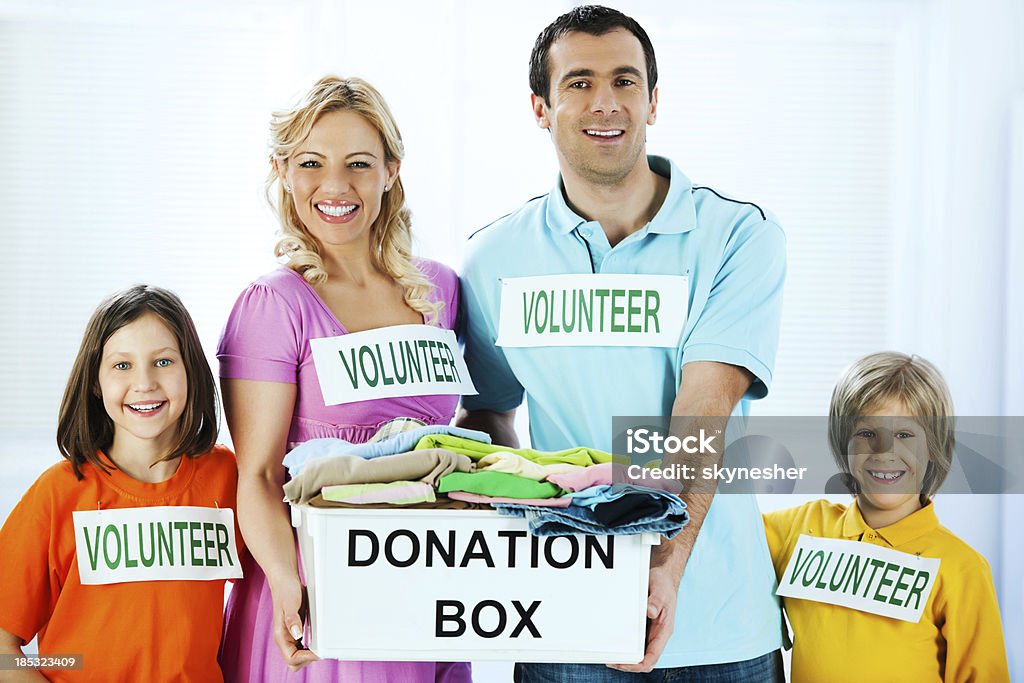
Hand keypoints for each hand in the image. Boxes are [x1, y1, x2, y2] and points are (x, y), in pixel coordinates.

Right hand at [269, 577, 319, 671]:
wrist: (285, 581)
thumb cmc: (285, 591)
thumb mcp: (290, 605)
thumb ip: (292, 620)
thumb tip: (297, 635)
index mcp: (281, 636)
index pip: (291, 658)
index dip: (306, 658)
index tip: (318, 652)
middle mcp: (284, 638)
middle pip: (294, 662)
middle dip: (307, 660)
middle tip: (320, 650)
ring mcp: (290, 635)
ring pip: (298, 656)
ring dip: (309, 655)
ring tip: (320, 647)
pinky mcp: (295, 630)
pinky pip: (302, 647)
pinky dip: (309, 648)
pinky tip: (317, 642)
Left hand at [607, 558, 683, 672]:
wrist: (663, 577)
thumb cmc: (664, 585)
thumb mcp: (661, 591)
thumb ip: (656, 602)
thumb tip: (650, 611)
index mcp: (663, 631)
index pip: (652, 657)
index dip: (638, 665)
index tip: (623, 664)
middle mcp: (657, 634)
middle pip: (643, 659)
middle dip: (628, 664)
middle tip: (610, 661)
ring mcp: (650, 632)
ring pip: (638, 653)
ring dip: (625, 657)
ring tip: (609, 656)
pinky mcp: (643, 627)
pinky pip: (634, 642)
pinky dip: (624, 646)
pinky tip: (614, 644)